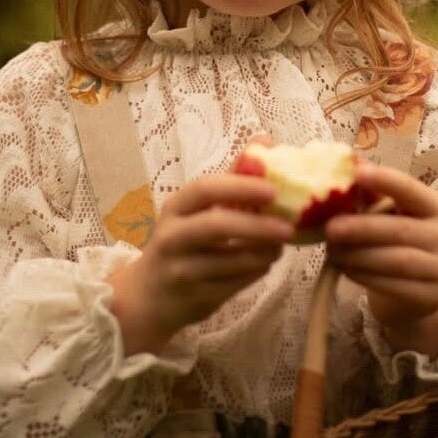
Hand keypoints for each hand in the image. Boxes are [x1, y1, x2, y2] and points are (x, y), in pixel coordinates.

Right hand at [106, 174, 293, 354]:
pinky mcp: (194, 298)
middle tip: (289, 227)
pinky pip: (235, 285)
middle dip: (258, 226)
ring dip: (264, 253)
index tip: (273, 190)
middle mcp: (173, 236)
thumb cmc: (181, 241)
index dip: (240, 187)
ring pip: (231, 261)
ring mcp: (181, 269)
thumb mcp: (196, 209)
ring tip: (281, 245)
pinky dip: (256, 273)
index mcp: (176, 207)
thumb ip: (232, 177)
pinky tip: (265, 264)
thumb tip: (265, 139)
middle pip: (217, 225)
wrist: (148, 296)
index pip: (205, 189)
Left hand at [324, 162, 437, 357]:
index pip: (410, 189)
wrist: (413, 291)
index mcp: (435, 206)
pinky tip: (346, 270)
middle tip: (330, 228)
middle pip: (399, 229)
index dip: (385, 180)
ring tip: (332, 251)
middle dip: (361, 228)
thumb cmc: (395, 242)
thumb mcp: (387, 215)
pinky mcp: (431, 297)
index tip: (357, 173)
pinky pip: (394, 285)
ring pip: (395, 260)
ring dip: (358, 256)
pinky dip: (365, 277)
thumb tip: (347, 162)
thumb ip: (369, 193)